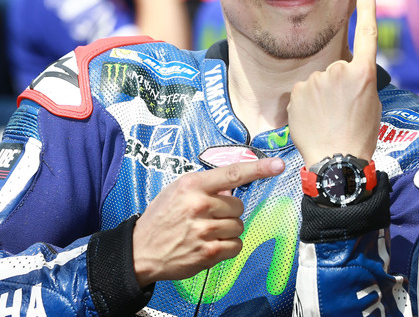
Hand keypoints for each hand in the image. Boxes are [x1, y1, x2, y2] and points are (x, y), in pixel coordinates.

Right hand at [132, 157, 284, 286]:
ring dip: (228, 229)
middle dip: (229, 211)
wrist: (140, 250)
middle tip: (208, 216)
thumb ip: (205, 187)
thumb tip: (232, 189)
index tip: (278, 165)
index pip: (232, 173)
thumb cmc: (161, 218)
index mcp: (192, 185)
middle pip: (238, 205)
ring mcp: (204, 230)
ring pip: (239, 226)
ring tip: (206, 231)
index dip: (259, 168)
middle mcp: (199, 205)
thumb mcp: (176, 191)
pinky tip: (210, 245)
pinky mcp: (208, 253)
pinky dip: (228, 246)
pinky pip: (236, 245)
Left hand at [287, 0, 380, 165]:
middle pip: (335, 70)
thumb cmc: (358, 136)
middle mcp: (338, 70)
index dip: (367, 10)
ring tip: (327, 120)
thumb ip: (358, 82)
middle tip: (342, 112)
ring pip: (317, 82)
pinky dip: (305, 104)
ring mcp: (316, 79)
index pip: (366, 34)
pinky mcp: (297, 91)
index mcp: (363, 73)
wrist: (337, 160)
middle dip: (337, 86)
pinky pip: (302, 92)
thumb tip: (345, 75)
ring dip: (320, 96)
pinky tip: (313, 121)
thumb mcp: (370, 104)